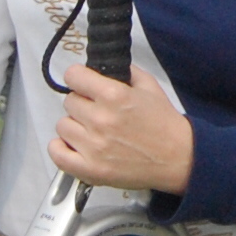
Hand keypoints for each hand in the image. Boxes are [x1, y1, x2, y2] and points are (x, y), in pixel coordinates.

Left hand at [50, 62, 194, 195]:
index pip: (73, 76)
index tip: (82, 82)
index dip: (78, 77)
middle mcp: (101, 120)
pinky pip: (57, 153)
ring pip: (62, 125)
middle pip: (69, 101)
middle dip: (82, 102)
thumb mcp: (149, 86)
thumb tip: (103, 67)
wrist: (178, 158)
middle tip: (97, 110)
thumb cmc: (165, 125)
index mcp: (115, 96)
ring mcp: (93, 146)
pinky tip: (75, 145)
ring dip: (74, 125)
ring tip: (91, 130)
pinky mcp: (91, 169)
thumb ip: (125, 72)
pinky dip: (60, 148)